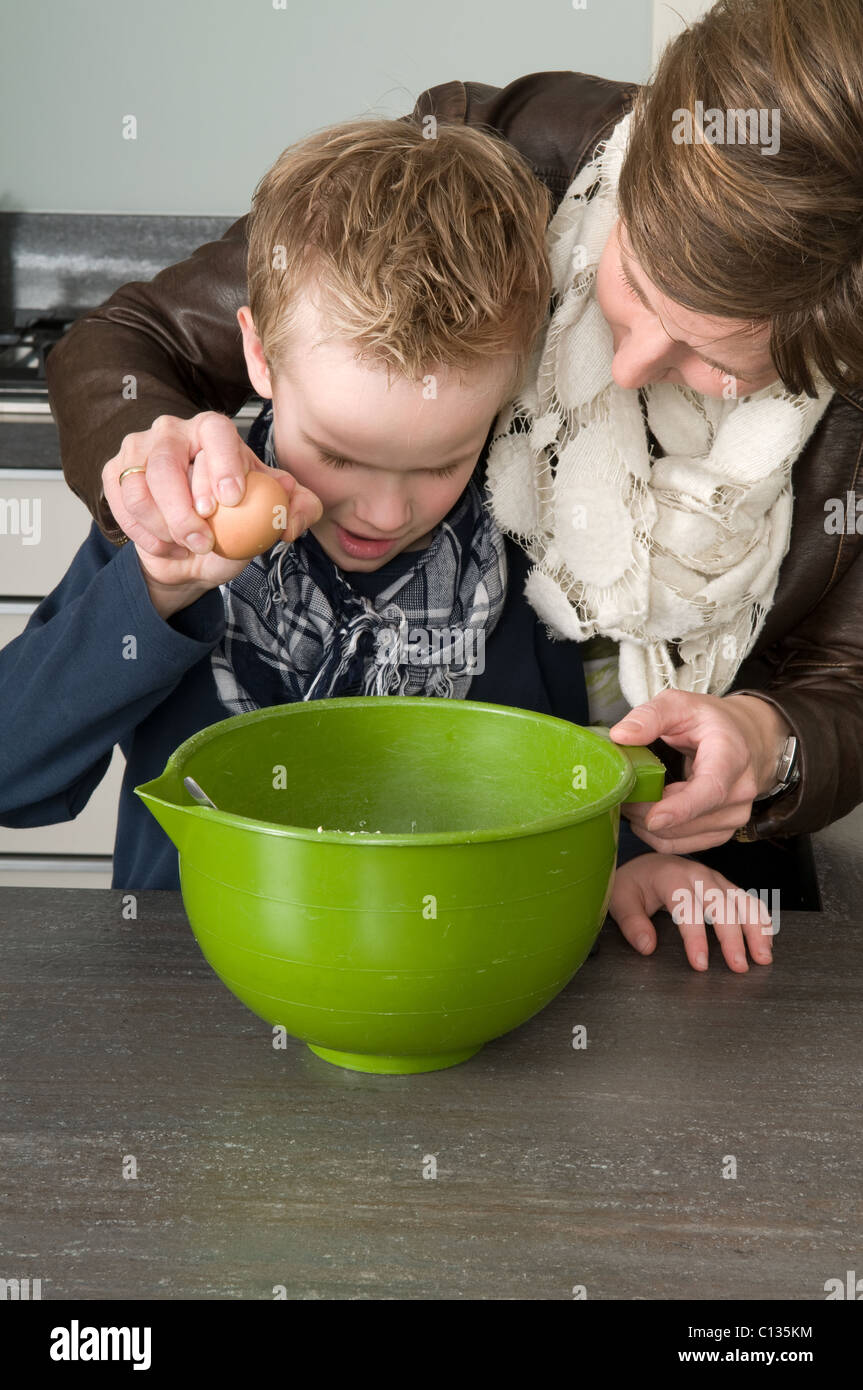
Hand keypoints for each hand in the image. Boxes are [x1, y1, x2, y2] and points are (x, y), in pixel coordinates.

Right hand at [102, 411, 321, 558]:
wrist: (191, 550)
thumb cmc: (234, 523)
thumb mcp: (272, 516)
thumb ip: (297, 509)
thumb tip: (293, 509)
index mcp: (214, 431)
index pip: (216, 432)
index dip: (222, 463)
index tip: (231, 499)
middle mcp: (173, 432)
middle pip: (167, 461)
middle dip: (184, 508)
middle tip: (204, 541)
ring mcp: (138, 449)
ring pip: (139, 488)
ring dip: (164, 527)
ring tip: (188, 546)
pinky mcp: (114, 473)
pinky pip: (121, 505)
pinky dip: (145, 534)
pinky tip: (167, 545)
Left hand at [609, 852, 773, 972]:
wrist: (647, 864)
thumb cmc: (635, 883)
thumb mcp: (621, 899)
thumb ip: (631, 923)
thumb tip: (647, 947)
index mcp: (670, 877)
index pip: (687, 906)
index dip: (695, 936)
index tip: (700, 963)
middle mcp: (698, 875)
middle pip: (721, 904)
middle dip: (732, 937)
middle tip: (738, 967)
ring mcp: (716, 879)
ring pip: (742, 900)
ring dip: (756, 928)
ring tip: (763, 958)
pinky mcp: (726, 886)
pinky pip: (749, 900)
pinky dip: (762, 920)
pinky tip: (767, 941)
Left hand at [610, 690, 792, 853]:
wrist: (746, 739)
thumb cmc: (710, 721)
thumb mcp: (680, 704)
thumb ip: (650, 716)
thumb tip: (621, 736)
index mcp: (731, 757)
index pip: (711, 790)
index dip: (681, 808)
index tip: (652, 818)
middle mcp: (739, 792)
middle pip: (687, 819)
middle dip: (645, 811)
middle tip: (620, 792)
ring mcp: (733, 817)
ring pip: (680, 838)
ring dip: (647, 825)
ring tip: (632, 800)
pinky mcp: (722, 833)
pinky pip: (681, 846)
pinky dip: (656, 835)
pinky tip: (645, 814)